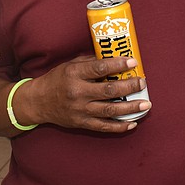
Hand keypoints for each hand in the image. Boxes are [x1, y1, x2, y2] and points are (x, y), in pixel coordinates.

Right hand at [18, 55, 150, 132]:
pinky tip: (133, 122)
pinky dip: (120, 126)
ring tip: (146, 104)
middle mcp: (78, 92)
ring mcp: (80, 110)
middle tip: (142, 82)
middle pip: (109, 90)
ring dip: (131, 107)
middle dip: (129, 86)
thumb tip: (113, 57)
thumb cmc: (57, 79)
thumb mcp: (70, 65)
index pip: (99, 68)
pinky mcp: (81, 123)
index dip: (118, 65)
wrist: (38, 101)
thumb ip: (90, 62)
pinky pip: (104, 126)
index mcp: (74, 74)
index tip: (133, 62)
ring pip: (110, 110)